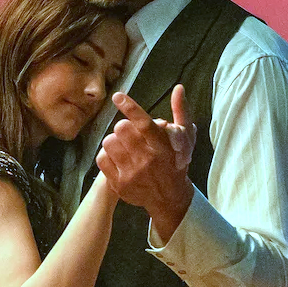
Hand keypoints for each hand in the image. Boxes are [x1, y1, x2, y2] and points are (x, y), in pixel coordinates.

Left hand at [96, 84, 195, 240]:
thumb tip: (179, 87)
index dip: (130, 108)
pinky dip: (107, 155)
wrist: (169, 198)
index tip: (117, 96)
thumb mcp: (185, 139)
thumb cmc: (175, 163)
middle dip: (124, 127)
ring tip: (123, 146)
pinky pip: (102, 159)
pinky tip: (116, 157)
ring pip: (109, 142)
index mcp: (163, 147)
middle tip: (129, 133)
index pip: (144, 124)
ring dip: (114, 140)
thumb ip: (181, 111)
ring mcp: (132, 174)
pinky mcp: (119, 184)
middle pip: (122, 129)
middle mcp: (147, 160)